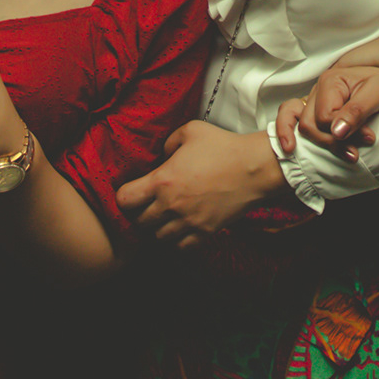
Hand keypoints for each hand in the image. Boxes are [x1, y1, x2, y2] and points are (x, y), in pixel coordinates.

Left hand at [114, 121, 284, 248]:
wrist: (254, 168)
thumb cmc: (223, 146)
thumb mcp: (190, 131)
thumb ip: (168, 142)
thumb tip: (163, 154)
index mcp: (162, 181)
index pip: (125, 200)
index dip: (124, 196)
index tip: (131, 192)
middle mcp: (171, 205)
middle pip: (139, 222)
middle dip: (140, 213)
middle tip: (148, 205)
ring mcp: (188, 222)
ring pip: (158, 237)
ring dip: (158, 228)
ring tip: (165, 217)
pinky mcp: (205, 231)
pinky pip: (181, 247)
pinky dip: (177, 241)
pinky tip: (181, 228)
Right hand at [273, 66, 378, 160]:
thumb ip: (357, 111)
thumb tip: (336, 132)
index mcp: (330, 81)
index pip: (324, 118)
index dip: (343, 134)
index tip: (368, 138)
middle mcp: (318, 89)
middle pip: (310, 125)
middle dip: (332, 142)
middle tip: (356, 152)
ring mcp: (314, 99)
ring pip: (304, 127)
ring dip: (320, 144)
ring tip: (345, 154)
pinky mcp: (315, 110)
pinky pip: (291, 117)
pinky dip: (287, 130)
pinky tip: (292, 148)